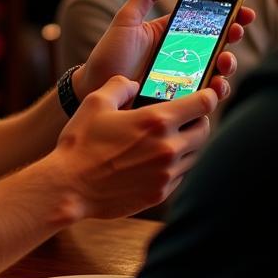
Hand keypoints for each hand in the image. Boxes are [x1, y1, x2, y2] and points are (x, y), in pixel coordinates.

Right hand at [54, 74, 215, 218]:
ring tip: (171, 138)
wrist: (70, 186)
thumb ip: (120, 85)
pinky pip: (180, 175)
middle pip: (205, 131)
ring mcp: (166, 174)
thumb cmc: (80, 143)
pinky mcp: (160, 194)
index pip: (202, 105)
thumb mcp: (95, 102)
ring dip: (188, 144)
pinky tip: (157, 160)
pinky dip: (175, 165)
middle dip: (199, 121)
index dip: (208, 96)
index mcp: (156, 121)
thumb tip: (134, 84)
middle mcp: (168, 147)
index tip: (207, 94)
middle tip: (186, 117)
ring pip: (195, 155)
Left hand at [74, 0, 254, 104]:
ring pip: (217, 71)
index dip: (230, 16)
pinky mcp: (181, 100)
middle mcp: (182, 56)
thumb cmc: (109, 54)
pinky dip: (216, 91)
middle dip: (234, 37)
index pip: (207, 22)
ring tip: (224, 61)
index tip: (244, 11)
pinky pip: (205, 97)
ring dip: (228, 65)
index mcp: (172, 33)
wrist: (95, 88)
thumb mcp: (126, 19)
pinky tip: (215, 85)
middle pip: (218, 45)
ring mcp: (184, 79)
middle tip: (236, 32)